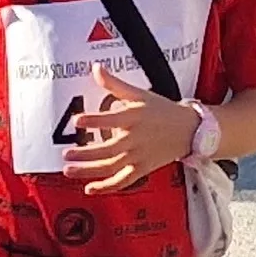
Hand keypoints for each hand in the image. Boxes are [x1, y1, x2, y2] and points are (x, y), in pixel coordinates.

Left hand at [60, 68, 200, 192]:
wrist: (189, 129)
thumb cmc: (161, 109)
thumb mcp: (139, 94)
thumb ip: (114, 84)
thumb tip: (96, 67)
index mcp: (134, 118)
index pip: (112, 120)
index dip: (94, 120)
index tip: (77, 120)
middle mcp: (136, 139)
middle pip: (108, 150)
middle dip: (86, 154)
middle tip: (66, 153)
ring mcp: (139, 156)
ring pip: (111, 167)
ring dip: (89, 171)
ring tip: (68, 170)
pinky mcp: (142, 169)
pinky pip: (123, 181)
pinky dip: (107, 187)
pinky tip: (89, 188)